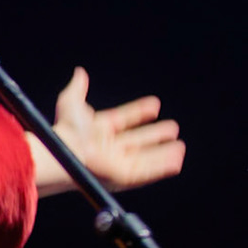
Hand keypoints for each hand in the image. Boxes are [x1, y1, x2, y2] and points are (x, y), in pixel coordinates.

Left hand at [29, 67, 184, 197]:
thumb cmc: (67, 131)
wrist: (68, 152)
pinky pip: (150, 171)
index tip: (155, 105)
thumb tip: (79, 72)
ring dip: (164, 152)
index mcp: (100, 130)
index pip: (124, 119)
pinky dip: (164, 167)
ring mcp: (119, 162)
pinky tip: (177, 161)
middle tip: (173, 127)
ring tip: (180, 146)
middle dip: (156, 134)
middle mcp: (110, 147)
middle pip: (139, 140)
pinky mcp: (126, 175)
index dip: (140, 112)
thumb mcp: (71, 103)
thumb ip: (77, 89)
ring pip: (148, 157)